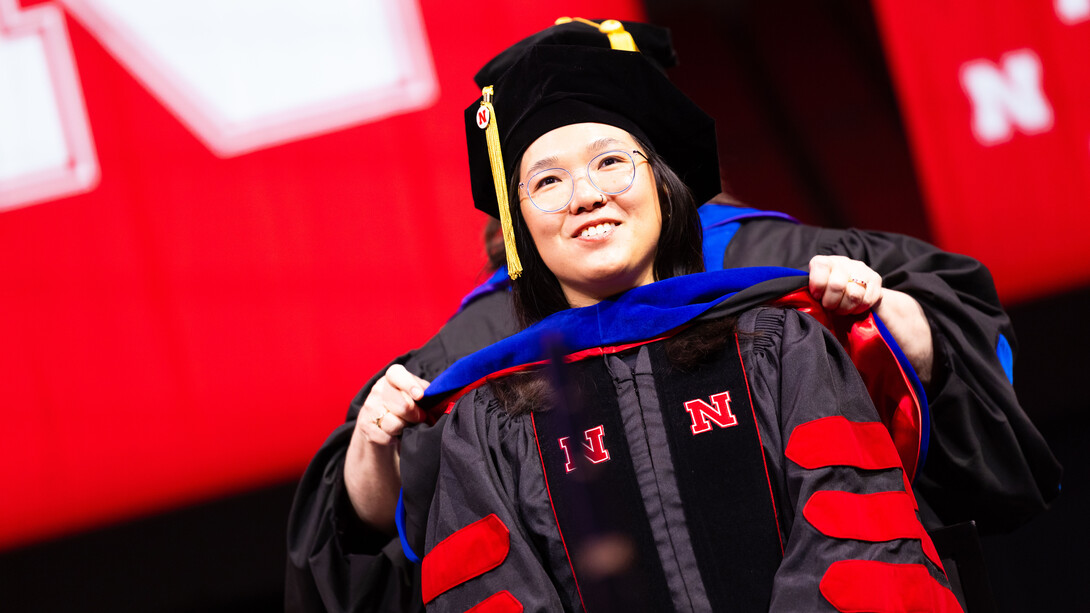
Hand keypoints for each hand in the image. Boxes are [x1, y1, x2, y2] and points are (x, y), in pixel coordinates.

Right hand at [344, 365, 429, 531]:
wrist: (379, 471)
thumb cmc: (409, 440)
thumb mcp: (420, 421)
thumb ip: (430, 409)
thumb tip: (454, 402)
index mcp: (392, 389)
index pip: (397, 373)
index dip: (410, 381)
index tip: (422, 394)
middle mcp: (378, 398)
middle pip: (392, 388)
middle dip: (408, 401)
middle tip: (418, 415)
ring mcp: (369, 416)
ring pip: (385, 407)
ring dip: (400, 417)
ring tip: (406, 428)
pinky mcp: (365, 436)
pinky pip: (376, 429)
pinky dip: (388, 432)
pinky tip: (394, 437)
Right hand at [359, 364, 428, 444]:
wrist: (380, 422)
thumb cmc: (405, 403)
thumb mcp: (415, 392)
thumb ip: (424, 391)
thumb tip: (434, 396)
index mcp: (392, 376)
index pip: (397, 375)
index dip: (409, 385)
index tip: (420, 395)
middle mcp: (378, 389)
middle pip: (403, 406)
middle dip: (416, 415)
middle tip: (420, 418)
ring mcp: (370, 407)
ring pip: (394, 424)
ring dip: (405, 428)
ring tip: (405, 425)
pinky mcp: (365, 425)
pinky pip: (386, 437)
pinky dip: (394, 439)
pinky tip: (394, 434)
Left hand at [808, 255, 882, 314]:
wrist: (857, 289)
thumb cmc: (829, 292)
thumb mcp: (816, 289)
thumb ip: (809, 291)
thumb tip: (801, 300)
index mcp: (825, 262)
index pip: (819, 268)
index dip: (817, 287)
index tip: (817, 297)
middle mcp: (843, 262)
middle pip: (837, 285)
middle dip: (831, 303)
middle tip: (829, 307)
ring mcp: (861, 269)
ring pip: (853, 295)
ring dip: (845, 308)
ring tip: (841, 309)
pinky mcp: (875, 279)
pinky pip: (867, 300)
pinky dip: (858, 309)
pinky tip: (853, 307)